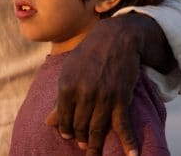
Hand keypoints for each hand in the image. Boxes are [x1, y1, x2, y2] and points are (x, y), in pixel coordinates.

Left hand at [47, 13, 158, 155]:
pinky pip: (123, 125)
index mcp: (67, 86)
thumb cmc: (89, 54)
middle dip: (81, 139)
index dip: (66, 130)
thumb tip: (48, 123)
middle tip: (83, 146)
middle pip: (80, 126)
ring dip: (96, 146)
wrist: (116, 37)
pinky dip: (128, 142)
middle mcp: (84, 93)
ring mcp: (103, 97)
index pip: (63, 118)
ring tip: (94, 155)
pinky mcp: (121, 98)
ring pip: (97, 129)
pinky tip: (132, 155)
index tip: (69, 136)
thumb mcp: (69, 71)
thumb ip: (60, 98)